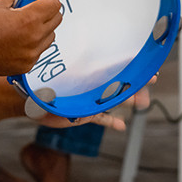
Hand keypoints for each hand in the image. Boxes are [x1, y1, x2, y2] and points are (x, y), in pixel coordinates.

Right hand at [0, 0, 61, 75]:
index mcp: (29, 19)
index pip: (55, 5)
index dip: (49, 0)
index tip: (43, 0)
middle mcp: (35, 36)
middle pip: (57, 20)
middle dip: (48, 13)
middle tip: (36, 12)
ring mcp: (33, 52)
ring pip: (51, 36)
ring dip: (43, 30)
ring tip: (26, 29)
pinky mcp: (30, 64)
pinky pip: (40, 50)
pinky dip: (34, 45)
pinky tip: (19, 42)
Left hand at [37, 76, 155, 130]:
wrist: (32, 98)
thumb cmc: (47, 81)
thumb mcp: (67, 72)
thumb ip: (82, 66)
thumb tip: (95, 56)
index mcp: (91, 74)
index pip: (117, 69)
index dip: (133, 70)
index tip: (148, 70)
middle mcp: (93, 86)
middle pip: (120, 85)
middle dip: (136, 86)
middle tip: (149, 86)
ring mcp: (91, 101)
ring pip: (115, 100)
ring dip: (128, 101)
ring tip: (141, 103)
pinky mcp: (85, 115)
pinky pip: (101, 119)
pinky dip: (111, 122)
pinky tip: (121, 126)